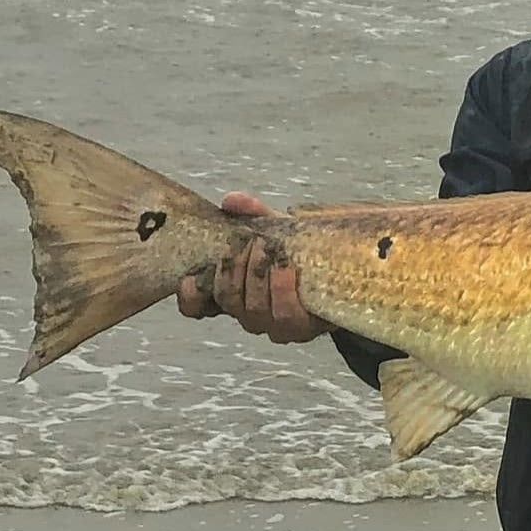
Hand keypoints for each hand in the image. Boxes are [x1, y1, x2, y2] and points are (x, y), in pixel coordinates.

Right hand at [176, 191, 334, 343]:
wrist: (341, 273)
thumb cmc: (296, 251)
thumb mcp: (273, 229)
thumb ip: (252, 214)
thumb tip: (232, 200)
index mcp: (232, 292)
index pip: (195, 306)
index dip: (189, 296)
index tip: (190, 277)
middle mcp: (246, 313)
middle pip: (227, 300)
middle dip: (234, 270)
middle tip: (249, 243)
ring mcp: (272, 325)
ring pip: (253, 310)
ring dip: (258, 277)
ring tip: (269, 249)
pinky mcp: (299, 329)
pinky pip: (285, 315)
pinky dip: (283, 289)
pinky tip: (287, 268)